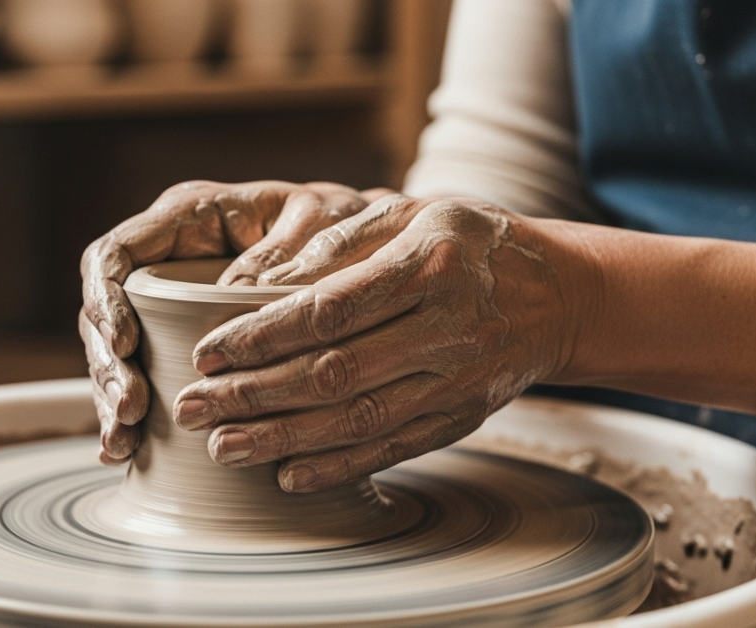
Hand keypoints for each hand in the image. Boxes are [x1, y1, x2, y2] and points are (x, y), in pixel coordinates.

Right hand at [80, 180, 389, 463]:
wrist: (370, 243)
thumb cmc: (343, 221)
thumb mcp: (318, 223)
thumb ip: (281, 252)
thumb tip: (234, 294)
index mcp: (187, 216)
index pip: (115, 253)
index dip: (107, 300)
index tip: (124, 344)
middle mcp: (167, 257)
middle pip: (102, 311)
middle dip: (107, 364)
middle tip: (129, 410)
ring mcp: (169, 301)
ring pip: (114, 349)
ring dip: (111, 396)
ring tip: (123, 440)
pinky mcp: (181, 339)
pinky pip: (141, 374)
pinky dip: (130, 414)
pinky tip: (123, 450)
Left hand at [173, 196, 591, 490]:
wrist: (562, 296)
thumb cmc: (472, 243)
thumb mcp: (415, 213)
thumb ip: (341, 240)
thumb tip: (261, 281)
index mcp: (429, 264)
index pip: (332, 308)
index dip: (263, 334)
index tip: (208, 350)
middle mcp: (448, 328)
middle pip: (335, 372)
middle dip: (254, 394)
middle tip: (193, 406)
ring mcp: (458, 381)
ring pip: (358, 420)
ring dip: (283, 439)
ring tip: (221, 447)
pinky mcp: (462, 418)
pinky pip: (394, 449)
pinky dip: (339, 467)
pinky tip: (288, 476)